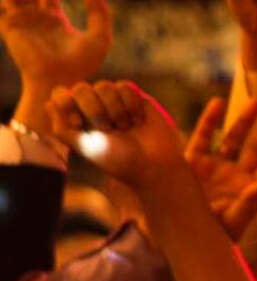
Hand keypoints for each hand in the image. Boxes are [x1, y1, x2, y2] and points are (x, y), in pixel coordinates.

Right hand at [0, 0, 110, 88]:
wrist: (58, 80)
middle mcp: (36, 18)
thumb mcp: (100, 39)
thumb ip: (101, 15)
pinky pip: (2, 6)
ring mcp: (22, 21)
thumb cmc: (81, 64)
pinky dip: (8, 0)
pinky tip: (27, 8)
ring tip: (41, 3)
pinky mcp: (10, 26)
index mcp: (54, 18)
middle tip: (50, 2)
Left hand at [45, 81, 185, 191]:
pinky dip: (131, 105)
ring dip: (115, 110)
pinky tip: (138, 120)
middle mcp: (96, 106)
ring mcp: (116, 100)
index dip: (67, 104)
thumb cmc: (119, 161)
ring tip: (126, 127)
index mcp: (80, 118)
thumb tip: (49, 104)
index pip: (62, 95)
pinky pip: (125, 86)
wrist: (154, 166)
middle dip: (94, 110)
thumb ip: (62, 130)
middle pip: (81, 88)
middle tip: (109, 130)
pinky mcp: (136, 97)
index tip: (79, 125)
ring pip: (104, 86)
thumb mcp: (86, 149)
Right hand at [184, 96, 256, 241]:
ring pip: (233, 138)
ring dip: (244, 121)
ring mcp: (215, 166)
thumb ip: (248, 204)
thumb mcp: (233, 222)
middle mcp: (236, 175)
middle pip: (256, 149)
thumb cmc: (211, 236)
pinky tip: (218, 103)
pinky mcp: (193, 161)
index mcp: (250, 191)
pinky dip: (210, 120)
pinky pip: (203, 136)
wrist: (178, 236)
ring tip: (256, 103)